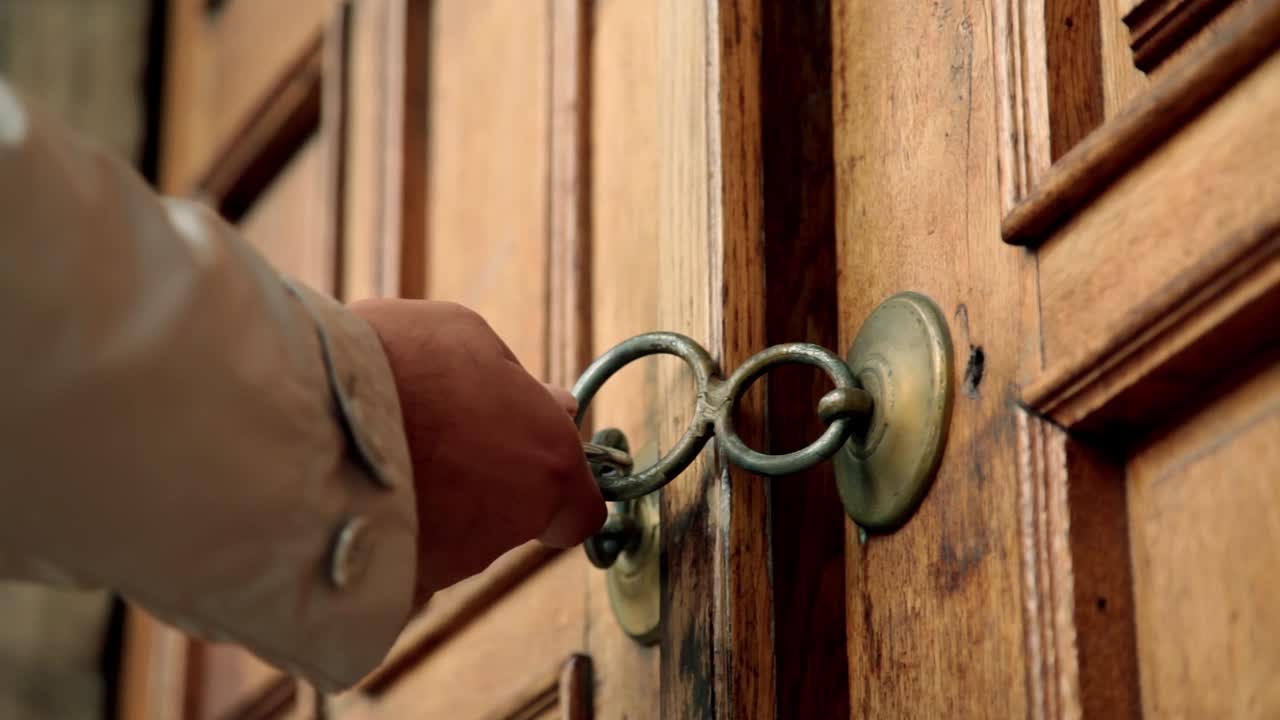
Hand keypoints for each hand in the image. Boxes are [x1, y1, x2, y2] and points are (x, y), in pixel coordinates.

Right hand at [350, 300, 605, 607]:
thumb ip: (514, 381)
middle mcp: (509, 526)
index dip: (557, 488)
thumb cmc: (400, 363)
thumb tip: (549, 403)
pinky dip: (387, 530)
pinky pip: (399, 556)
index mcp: (549, 466)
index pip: (579, 510)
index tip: (530, 459)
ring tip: (381, 450)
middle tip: (438, 435)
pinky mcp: (394, 582)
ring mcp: (451, 561)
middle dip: (482, 481)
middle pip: (507, 514)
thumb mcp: (467, 337)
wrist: (310, 411)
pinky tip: (355, 488)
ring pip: (450, 535)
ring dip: (430, 501)